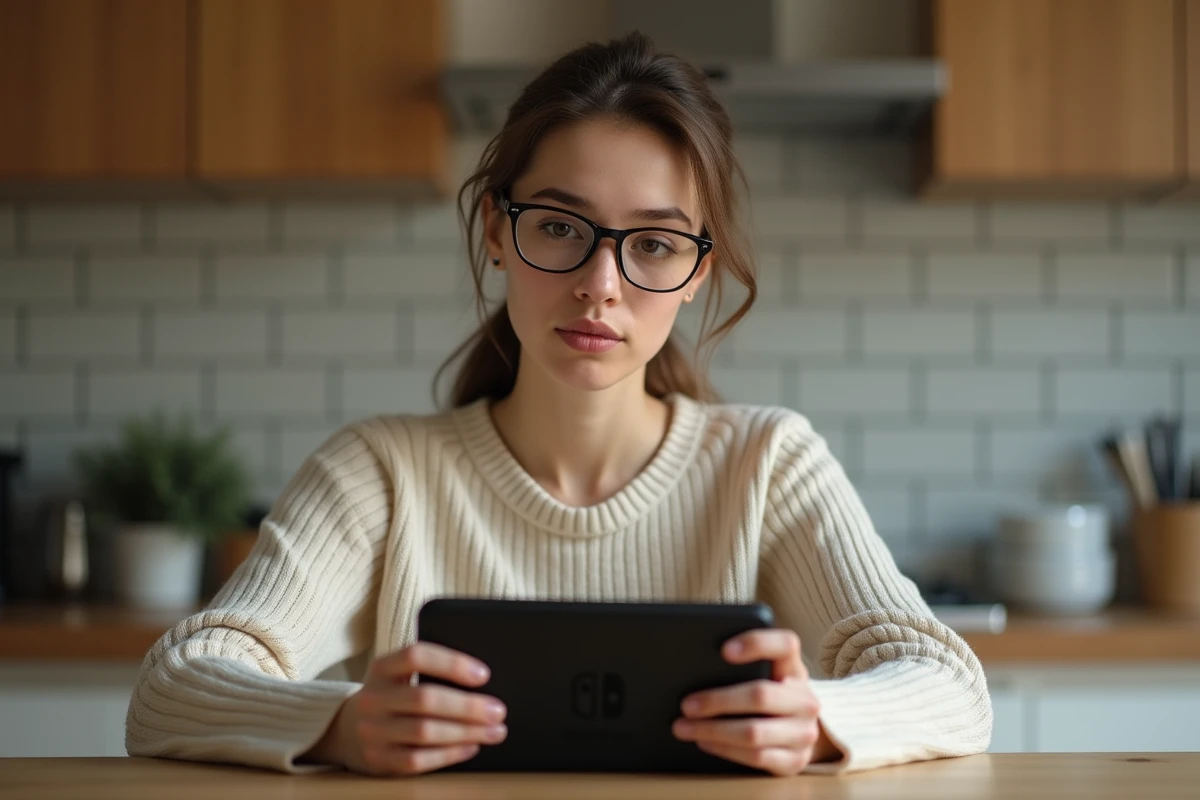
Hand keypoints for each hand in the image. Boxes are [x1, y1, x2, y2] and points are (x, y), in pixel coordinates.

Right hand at [304, 642, 507, 775]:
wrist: (348, 730)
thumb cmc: (392, 696)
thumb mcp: (400, 675)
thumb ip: (432, 671)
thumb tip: (484, 680)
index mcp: (381, 667)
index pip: (415, 655)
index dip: (451, 663)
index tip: (484, 674)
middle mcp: (372, 698)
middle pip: (424, 698)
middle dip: (468, 706)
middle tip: (498, 710)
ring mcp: (372, 731)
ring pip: (424, 732)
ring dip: (466, 732)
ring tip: (494, 730)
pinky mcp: (378, 760)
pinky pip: (418, 760)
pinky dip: (450, 754)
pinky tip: (471, 747)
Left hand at [672, 629, 840, 775]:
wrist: (800, 731)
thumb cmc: (770, 695)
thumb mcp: (765, 675)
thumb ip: (742, 667)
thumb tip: (694, 668)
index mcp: (794, 669)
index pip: (786, 645)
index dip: (757, 643)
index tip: (723, 650)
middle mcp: (805, 700)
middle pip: (761, 695)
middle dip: (717, 700)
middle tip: (686, 704)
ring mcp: (804, 732)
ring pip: (754, 732)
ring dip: (713, 730)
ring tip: (684, 727)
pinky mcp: (795, 761)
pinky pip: (755, 757)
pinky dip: (725, 749)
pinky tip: (705, 742)